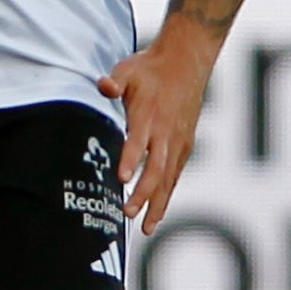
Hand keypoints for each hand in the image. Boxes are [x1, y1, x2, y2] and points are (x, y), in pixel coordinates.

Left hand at [99, 21, 218, 232]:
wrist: (188, 61)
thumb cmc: (151, 68)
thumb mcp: (128, 69)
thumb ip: (114, 82)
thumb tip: (103, 86)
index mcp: (148, 115)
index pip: (138, 141)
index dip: (131, 160)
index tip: (121, 179)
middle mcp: (165, 132)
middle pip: (156, 169)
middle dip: (143, 193)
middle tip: (128, 214)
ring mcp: (178, 141)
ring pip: (169, 178)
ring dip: (157, 203)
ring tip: (145, 228)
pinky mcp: (185, 144)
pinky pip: (176, 174)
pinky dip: (168, 194)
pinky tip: (158, 212)